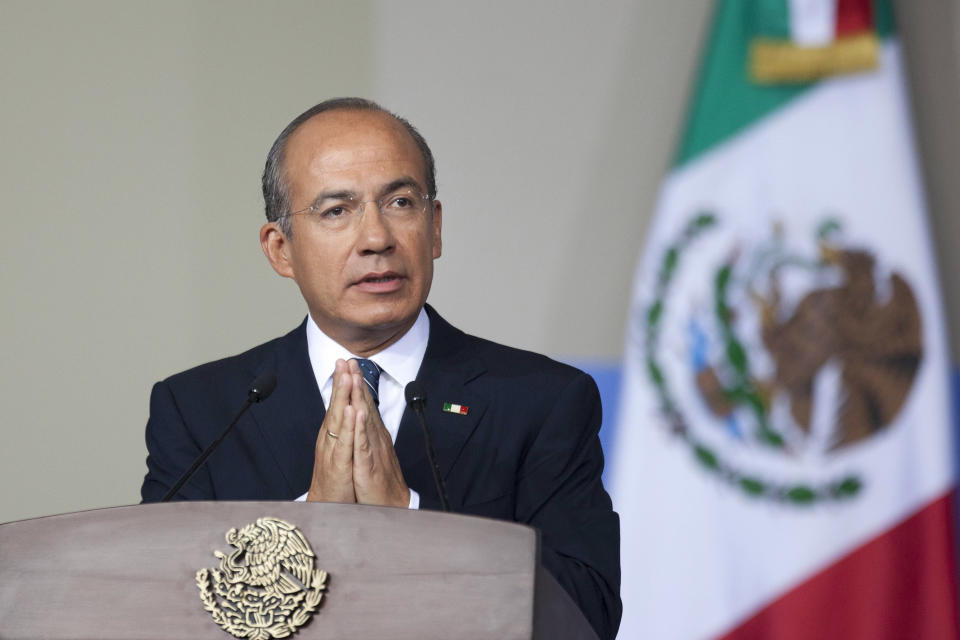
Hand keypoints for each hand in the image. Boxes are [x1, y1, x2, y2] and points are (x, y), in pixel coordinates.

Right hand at [307, 360, 356, 502]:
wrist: (327, 506)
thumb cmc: (337, 479)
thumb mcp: (342, 451)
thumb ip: (344, 431)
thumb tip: (348, 412)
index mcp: (333, 434)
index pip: (338, 403)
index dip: (342, 383)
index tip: (346, 362)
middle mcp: (331, 439)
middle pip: (335, 406)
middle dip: (340, 382)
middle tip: (343, 360)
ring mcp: (333, 451)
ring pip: (338, 420)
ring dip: (342, 398)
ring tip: (346, 377)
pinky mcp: (338, 465)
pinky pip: (345, 443)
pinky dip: (348, 427)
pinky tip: (352, 412)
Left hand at [348, 360, 410, 507]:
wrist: (389, 506)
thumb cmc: (378, 482)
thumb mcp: (370, 453)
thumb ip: (367, 435)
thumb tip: (363, 418)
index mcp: (372, 435)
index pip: (363, 405)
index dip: (356, 384)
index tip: (350, 365)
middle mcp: (374, 438)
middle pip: (365, 405)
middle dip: (357, 382)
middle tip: (350, 360)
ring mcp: (372, 449)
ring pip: (365, 419)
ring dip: (359, 397)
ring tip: (353, 377)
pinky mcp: (368, 464)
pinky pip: (364, 443)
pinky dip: (360, 427)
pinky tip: (358, 412)